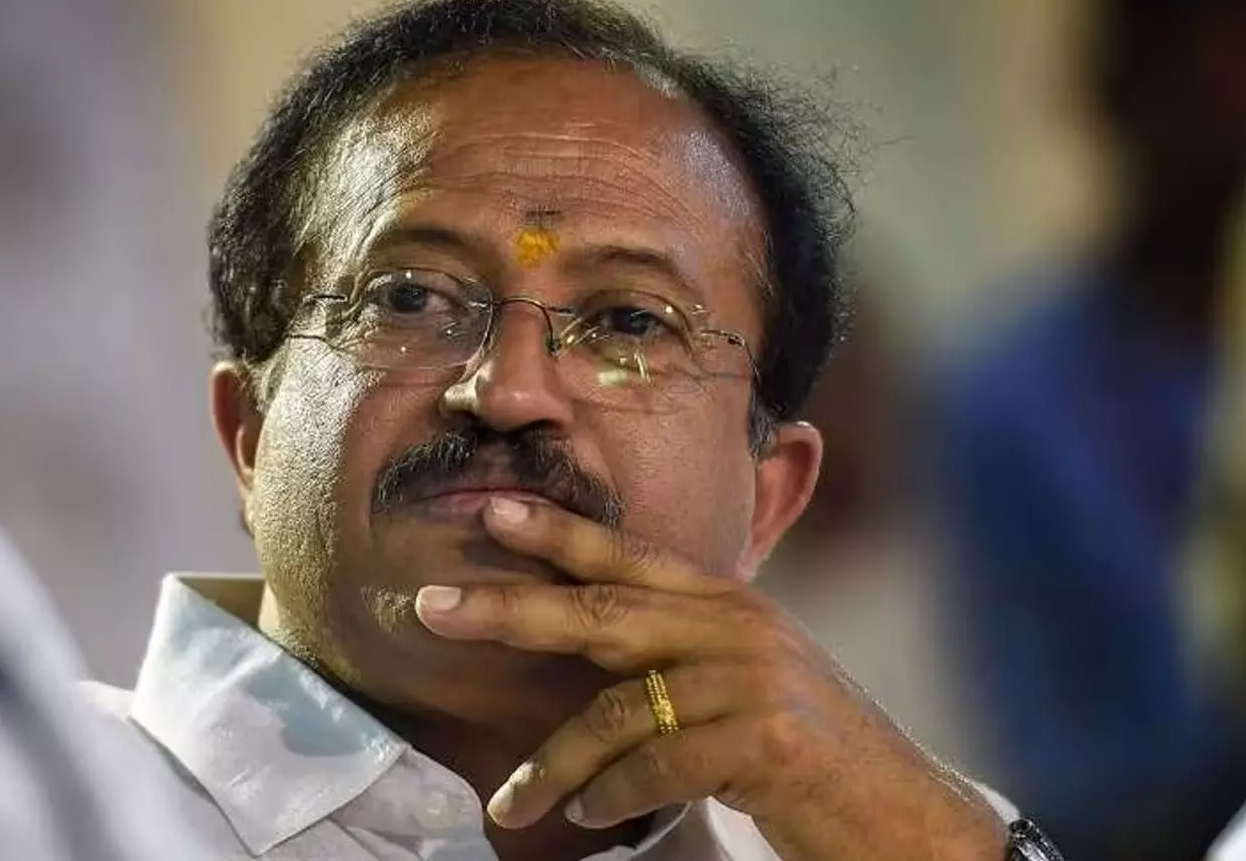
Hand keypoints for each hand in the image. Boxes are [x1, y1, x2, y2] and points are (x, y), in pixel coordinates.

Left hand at [413, 497, 1005, 860]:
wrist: (903, 819)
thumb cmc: (809, 753)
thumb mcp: (745, 680)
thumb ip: (676, 651)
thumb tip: (582, 638)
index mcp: (728, 603)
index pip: (628, 557)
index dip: (555, 532)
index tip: (490, 513)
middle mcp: (737, 626)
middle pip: (600, 610)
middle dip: (507, 609)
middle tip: (429, 609)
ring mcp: (753, 678)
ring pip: (615, 712)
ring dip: (551, 767)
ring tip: (510, 805)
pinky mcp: (765, 739)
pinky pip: (653, 764)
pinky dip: (609, 795)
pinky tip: (587, 816)